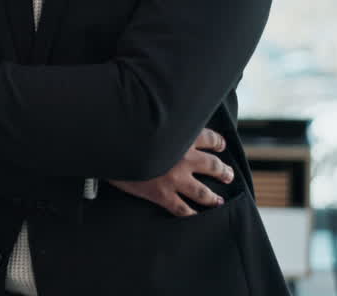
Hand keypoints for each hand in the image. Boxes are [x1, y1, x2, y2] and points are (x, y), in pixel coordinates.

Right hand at [109, 128, 234, 216]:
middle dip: (223, 172)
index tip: (221, 146)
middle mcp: (183, 157)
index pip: (209, 138)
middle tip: (228, 175)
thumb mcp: (146, 120)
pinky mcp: (162, 194)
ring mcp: (174, 178)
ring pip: (203, 192)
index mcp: (181, 136)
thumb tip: (164, 121)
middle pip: (213, 166)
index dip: (218, 143)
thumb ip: (161, 123)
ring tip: (217, 200)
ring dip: (213, 198)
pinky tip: (195, 217)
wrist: (109, 147)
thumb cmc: (126, 131)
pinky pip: (183, 209)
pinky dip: (191, 215)